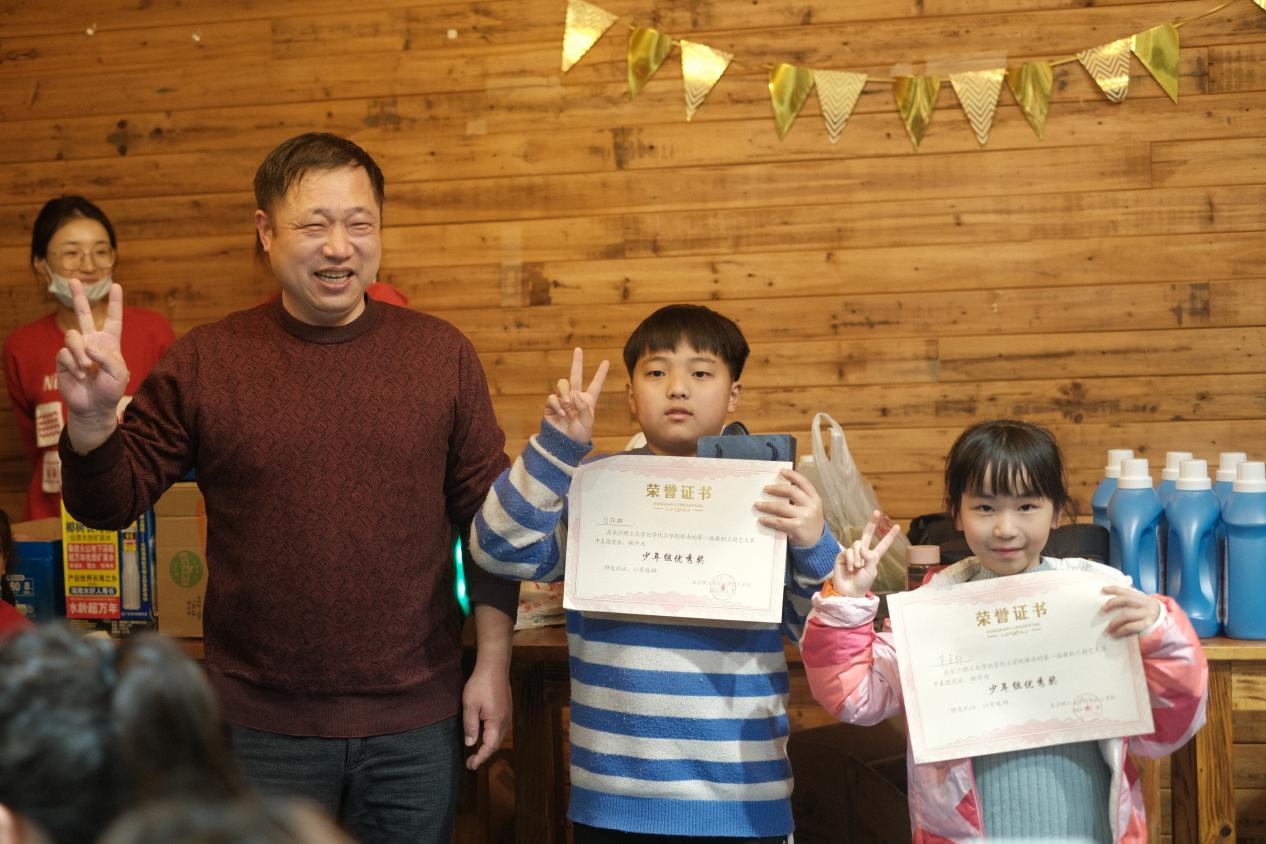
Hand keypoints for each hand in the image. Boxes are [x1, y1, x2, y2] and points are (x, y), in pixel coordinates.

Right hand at [55, 280, 129, 451]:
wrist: (94, 407)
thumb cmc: (111, 390)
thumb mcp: (120, 373)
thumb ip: (108, 356)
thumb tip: (88, 345)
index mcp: (110, 342)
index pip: (113, 319)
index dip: (115, 304)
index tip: (117, 286)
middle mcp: (92, 342)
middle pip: (84, 315)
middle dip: (79, 297)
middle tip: (73, 280)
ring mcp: (77, 350)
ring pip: (72, 336)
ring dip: (81, 354)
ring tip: (88, 368)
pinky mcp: (63, 359)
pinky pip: (65, 353)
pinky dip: (74, 365)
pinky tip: (79, 375)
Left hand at [461, 661, 510, 769]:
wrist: (495, 666)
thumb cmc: (480, 685)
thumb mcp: (470, 705)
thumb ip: (470, 726)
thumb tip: (470, 744)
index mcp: (496, 722)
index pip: (489, 747)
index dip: (480, 758)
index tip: (470, 766)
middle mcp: (505, 721)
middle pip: (496, 744)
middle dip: (484, 754)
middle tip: (471, 762)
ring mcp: (507, 714)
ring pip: (498, 736)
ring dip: (488, 746)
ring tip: (476, 752)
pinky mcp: (506, 709)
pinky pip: (499, 728)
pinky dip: (491, 736)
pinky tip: (483, 734)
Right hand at [543, 347, 607, 442]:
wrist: (564, 446)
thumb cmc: (579, 436)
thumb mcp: (587, 423)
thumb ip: (583, 407)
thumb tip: (574, 393)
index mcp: (588, 401)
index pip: (595, 384)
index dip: (600, 374)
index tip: (606, 361)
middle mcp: (575, 397)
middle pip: (576, 375)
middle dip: (576, 362)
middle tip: (578, 349)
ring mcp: (562, 400)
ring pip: (562, 384)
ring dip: (565, 393)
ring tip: (568, 406)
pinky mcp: (551, 405)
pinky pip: (553, 397)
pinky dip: (557, 404)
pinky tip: (561, 412)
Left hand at [755, 468, 825, 547]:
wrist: (816, 543)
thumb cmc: (809, 523)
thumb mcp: (809, 509)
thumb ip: (799, 500)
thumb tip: (777, 490)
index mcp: (814, 498)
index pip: (804, 483)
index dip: (793, 475)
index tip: (781, 471)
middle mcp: (811, 505)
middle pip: (791, 492)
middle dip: (776, 489)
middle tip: (765, 489)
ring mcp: (804, 517)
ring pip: (782, 507)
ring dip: (767, 505)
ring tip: (758, 505)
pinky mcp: (797, 527)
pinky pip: (779, 522)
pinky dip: (769, 520)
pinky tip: (762, 519)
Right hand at [831, 510, 900, 597]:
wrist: (849, 592)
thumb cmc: (862, 584)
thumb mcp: (872, 570)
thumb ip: (870, 557)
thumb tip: (862, 547)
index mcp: (873, 557)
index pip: (882, 545)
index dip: (889, 536)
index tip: (897, 526)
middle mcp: (862, 553)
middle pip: (867, 534)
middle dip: (872, 523)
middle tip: (877, 512)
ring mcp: (852, 553)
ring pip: (857, 544)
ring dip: (858, 557)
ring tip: (857, 568)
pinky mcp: (842, 556)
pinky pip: (849, 551)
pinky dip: (851, 560)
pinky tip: (850, 569)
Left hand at [1100, 585, 1160, 637]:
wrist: (1171, 630)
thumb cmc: (1153, 619)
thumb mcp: (1146, 607)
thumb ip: (1135, 603)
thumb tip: (1115, 602)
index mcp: (1145, 598)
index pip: (1127, 591)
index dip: (1115, 589)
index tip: (1104, 589)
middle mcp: (1147, 604)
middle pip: (1126, 599)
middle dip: (1112, 603)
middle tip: (1103, 609)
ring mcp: (1148, 614)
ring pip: (1126, 614)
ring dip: (1114, 621)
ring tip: (1108, 628)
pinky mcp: (1147, 625)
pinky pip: (1130, 627)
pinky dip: (1121, 630)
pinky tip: (1116, 634)